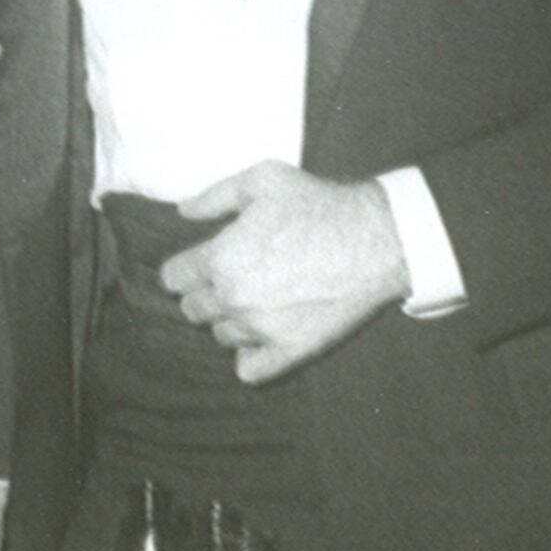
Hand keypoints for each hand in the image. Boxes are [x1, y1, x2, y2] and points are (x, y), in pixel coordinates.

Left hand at [160, 164, 412, 383]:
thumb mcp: (262, 180)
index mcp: (221, 259)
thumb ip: (215, 196)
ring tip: (257, 298)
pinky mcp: (290, 350)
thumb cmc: (318, 205)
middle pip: (193, 309)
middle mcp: (234, 299)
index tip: (203, 261)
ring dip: (230, 319)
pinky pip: (249, 370)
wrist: (376, 240)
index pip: (174, 279)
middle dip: (206, 292)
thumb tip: (183, 211)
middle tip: (233, 276)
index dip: (185, 268)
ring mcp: (262, 329)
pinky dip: (249, 356)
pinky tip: (261, 336)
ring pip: (221, 335)